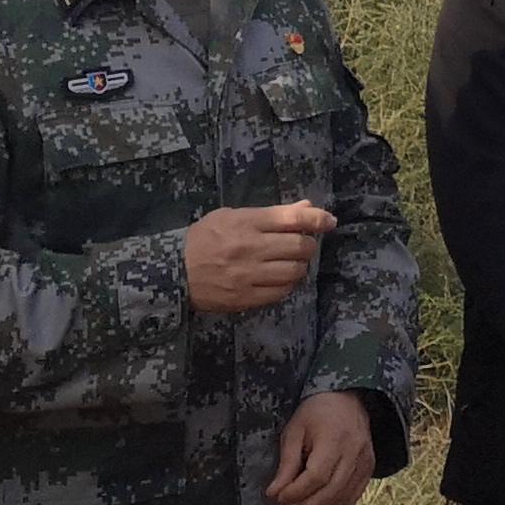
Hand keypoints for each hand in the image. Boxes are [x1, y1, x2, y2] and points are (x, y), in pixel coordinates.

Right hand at [182, 203, 335, 314]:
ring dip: (300, 266)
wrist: (174, 272)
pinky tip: (281, 279)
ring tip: (292, 263)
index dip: (317, 218)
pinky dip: (288, 285)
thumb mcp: (232, 216)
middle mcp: (251, 248)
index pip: (292, 218)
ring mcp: (248, 275)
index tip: (329, 222)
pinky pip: (280, 293)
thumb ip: (270, 213)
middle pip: (299, 246)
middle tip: (304, 245)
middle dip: (309, 245)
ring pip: (294, 271)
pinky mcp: (245, 298)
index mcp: (246, 223)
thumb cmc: (203, 238)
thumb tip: (306, 206)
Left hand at [267, 390, 377, 504]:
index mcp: (334, 438)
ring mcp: (365, 462)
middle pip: (331, 492)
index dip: (296, 492)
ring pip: (343, 499)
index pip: (316, 476)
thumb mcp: (295, 431)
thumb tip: (274, 493)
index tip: (278, 497)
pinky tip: (318, 503)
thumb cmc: (317, 412)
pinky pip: (353, 497)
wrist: (347, 399)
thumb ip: (286, 464)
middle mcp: (354, 452)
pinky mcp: (369, 469)